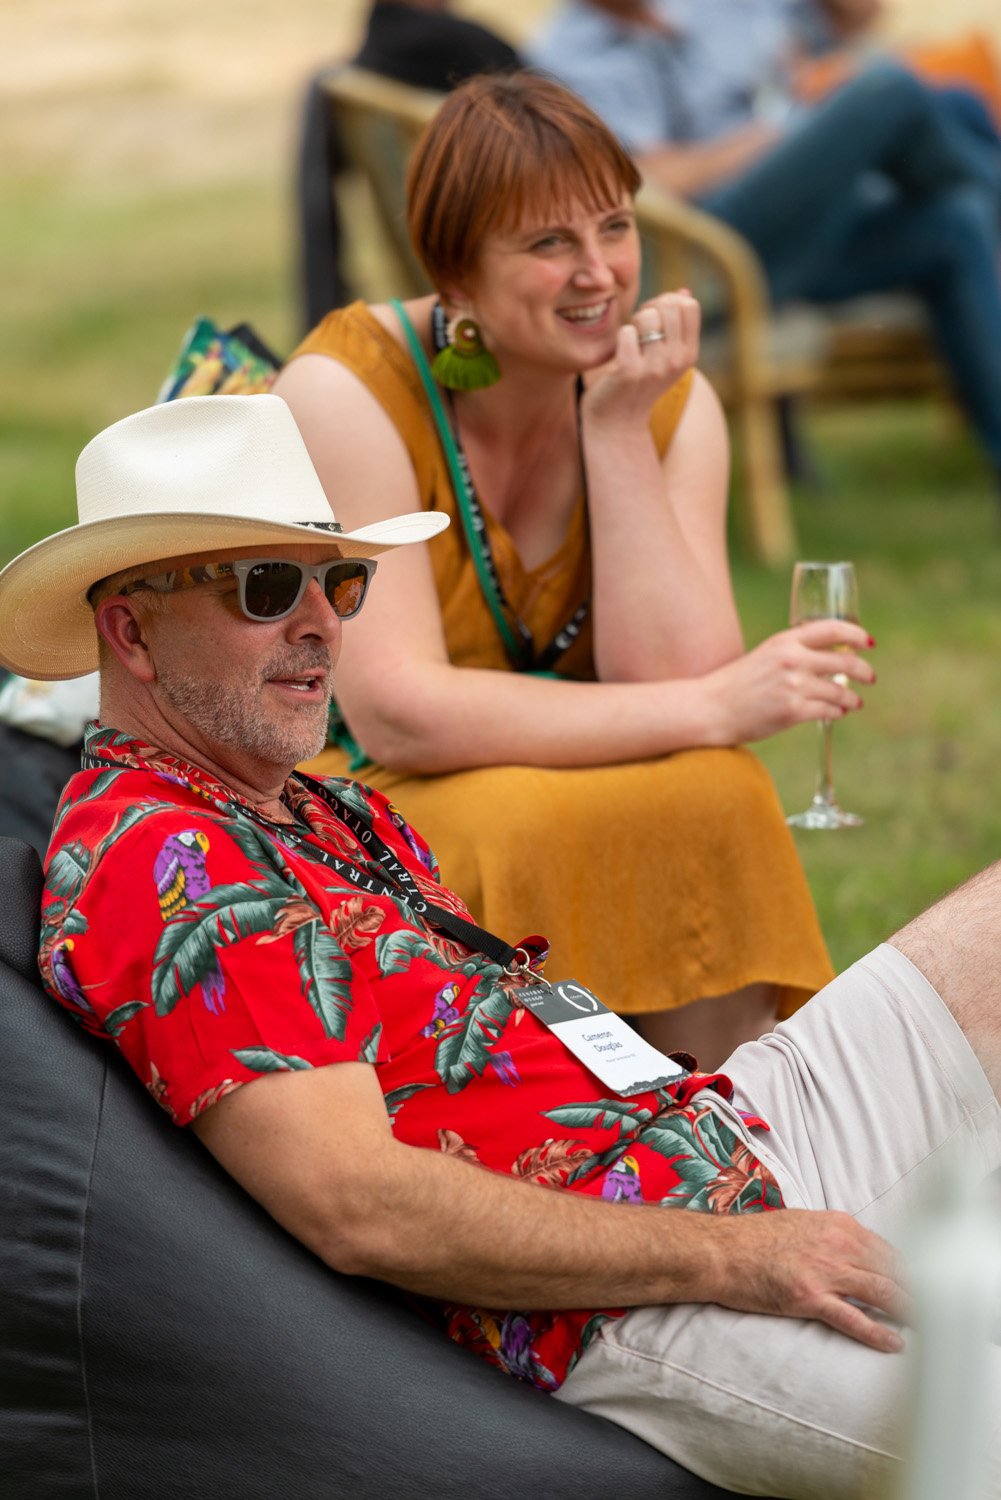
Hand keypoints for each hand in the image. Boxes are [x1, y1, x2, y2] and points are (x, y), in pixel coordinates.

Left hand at [581, 290, 700, 430]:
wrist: (618, 422)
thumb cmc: (638, 383)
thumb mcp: (665, 356)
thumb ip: (675, 325)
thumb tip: (683, 291)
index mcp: (689, 354)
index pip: (688, 305)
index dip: (668, 302)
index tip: (655, 319)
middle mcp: (677, 360)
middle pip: (669, 305)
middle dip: (649, 309)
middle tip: (639, 330)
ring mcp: (655, 366)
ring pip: (647, 315)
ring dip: (633, 324)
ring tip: (629, 344)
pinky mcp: (630, 370)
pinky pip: (626, 332)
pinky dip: (619, 339)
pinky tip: (619, 356)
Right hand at [703, 619, 875, 744]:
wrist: (710, 708)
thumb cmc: (735, 684)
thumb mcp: (764, 656)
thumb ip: (792, 653)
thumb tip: (826, 658)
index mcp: (784, 641)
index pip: (832, 629)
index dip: (856, 635)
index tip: (868, 643)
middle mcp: (792, 660)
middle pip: (845, 661)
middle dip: (864, 671)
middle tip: (870, 677)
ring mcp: (793, 686)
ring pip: (840, 691)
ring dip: (852, 698)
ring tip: (855, 702)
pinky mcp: (793, 711)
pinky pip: (828, 711)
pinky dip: (837, 712)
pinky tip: (837, 713)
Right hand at [712, 1208, 907, 1352]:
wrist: (719, 1250)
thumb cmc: (752, 1239)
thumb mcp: (800, 1223)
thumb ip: (830, 1235)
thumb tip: (852, 1251)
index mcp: (836, 1224)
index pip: (887, 1249)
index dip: (909, 1271)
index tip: (920, 1286)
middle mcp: (836, 1243)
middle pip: (893, 1270)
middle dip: (917, 1291)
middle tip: (931, 1310)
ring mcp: (824, 1270)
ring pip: (882, 1293)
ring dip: (908, 1311)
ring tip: (924, 1326)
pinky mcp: (809, 1297)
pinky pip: (854, 1318)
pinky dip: (878, 1333)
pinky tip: (894, 1342)